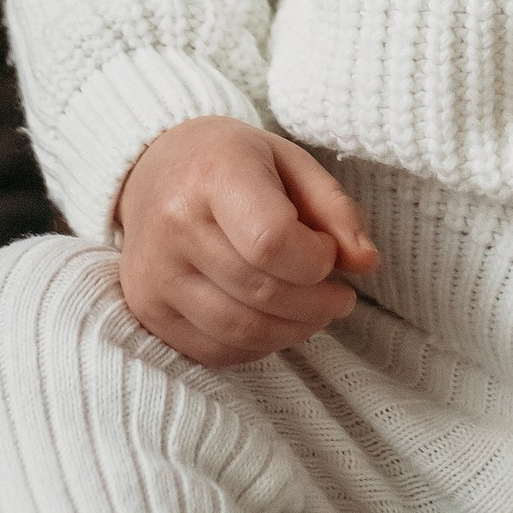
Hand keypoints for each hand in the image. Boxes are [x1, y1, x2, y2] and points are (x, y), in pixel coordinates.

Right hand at [116, 116, 379, 367]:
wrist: (155, 170)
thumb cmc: (232, 163)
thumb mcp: (290, 162)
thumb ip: (334, 209)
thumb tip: (365, 262)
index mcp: (213, 174)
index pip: (272, 242)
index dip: (316, 260)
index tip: (327, 252)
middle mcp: (174, 225)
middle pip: (262, 292)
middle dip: (317, 303)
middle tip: (339, 294)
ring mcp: (154, 273)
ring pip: (241, 330)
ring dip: (294, 331)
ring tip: (315, 311)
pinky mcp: (147, 308)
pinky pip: (215, 350)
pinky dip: (258, 345)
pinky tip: (275, 322)